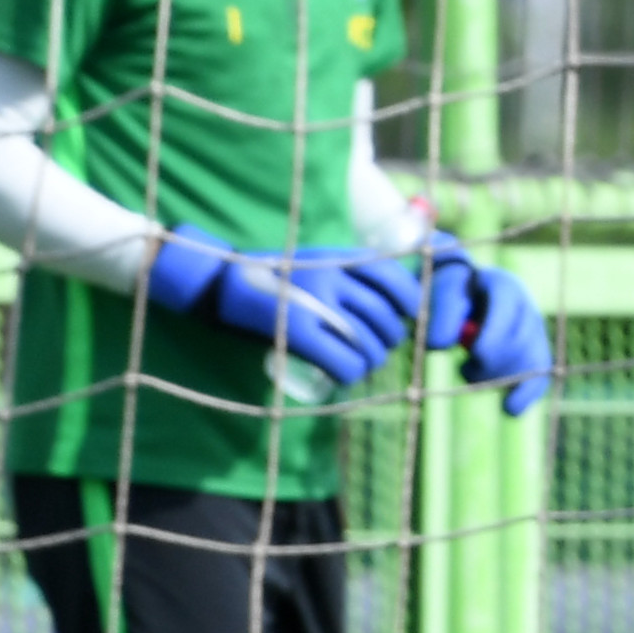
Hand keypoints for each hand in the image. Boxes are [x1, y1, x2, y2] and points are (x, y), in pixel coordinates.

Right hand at [145, 227, 419, 384]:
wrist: (220, 286)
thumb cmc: (275, 280)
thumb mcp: (316, 263)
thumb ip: (349, 274)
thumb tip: (397, 300)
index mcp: (336, 258)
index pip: (391, 276)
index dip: (412, 299)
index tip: (413, 313)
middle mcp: (329, 277)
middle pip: (384, 317)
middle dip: (390, 338)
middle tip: (379, 346)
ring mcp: (314, 305)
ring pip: (369, 344)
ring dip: (372, 360)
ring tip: (362, 362)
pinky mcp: (299, 334)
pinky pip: (346, 363)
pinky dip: (351, 374)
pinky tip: (343, 374)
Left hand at [423, 235, 553, 415]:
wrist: (472, 297)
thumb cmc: (455, 296)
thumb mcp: (443, 296)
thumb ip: (440, 316)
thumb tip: (438, 346)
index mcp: (505, 287)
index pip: (507, 312)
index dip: (493, 337)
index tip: (474, 355)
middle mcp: (528, 309)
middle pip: (517, 343)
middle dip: (488, 363)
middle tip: (464, 368)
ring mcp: (536, 334)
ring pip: (525, 364)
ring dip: (494, 378)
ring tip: (470, 371)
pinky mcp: (537, 356)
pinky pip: (538, 380)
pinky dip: (524, 395)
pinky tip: (509, 408)